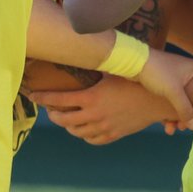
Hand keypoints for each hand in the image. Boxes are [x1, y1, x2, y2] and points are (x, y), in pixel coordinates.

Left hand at [31, 76, 174, 144]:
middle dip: (53, 114)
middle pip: (64, 120)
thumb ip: (95, 67)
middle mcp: (95, 116)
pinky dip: (83, 135)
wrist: (160, 100)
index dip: (43, 99)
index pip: (58, 100)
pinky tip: (82, 128)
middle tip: (50, 108)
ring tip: (65, 117)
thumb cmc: (136, 80)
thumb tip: (80, 51)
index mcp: (92, 98)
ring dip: (67, 125)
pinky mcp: (114, 135)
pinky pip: (92, 140)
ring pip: (76, 132)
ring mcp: (104, 128)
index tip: (33, 96)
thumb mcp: (113, 71)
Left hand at [136, 47, 192, 129]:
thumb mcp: (173, 91)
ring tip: (172, 128)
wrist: (132, 62)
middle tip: (182, 128)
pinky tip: (165, 125)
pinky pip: (172, 103)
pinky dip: (169, 113)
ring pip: (182, 103)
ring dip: (177, 117)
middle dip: (188, 116)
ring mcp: (176, 81)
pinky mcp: (165, 86)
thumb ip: (185, 109)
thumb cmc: (157, 72)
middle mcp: (189, 74)